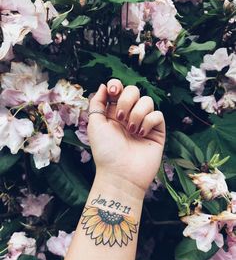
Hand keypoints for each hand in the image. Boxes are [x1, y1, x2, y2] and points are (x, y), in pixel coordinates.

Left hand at [88, 79, 164, 194]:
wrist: (121, 174)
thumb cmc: (105, 151)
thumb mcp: (94, 125)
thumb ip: (97, 103)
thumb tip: (103, 86)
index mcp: (113, 113)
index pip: (118, 89)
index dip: (117, 85)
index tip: (113, 92)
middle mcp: (128, 115)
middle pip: (134, 90)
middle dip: (126, 100)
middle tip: (121, 118)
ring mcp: (143, 123)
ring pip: (147, 101)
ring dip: (137, 113)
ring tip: (131, 130)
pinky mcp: (156, 131)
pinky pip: (158, 114)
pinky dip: (149, 122)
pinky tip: (141, 134)